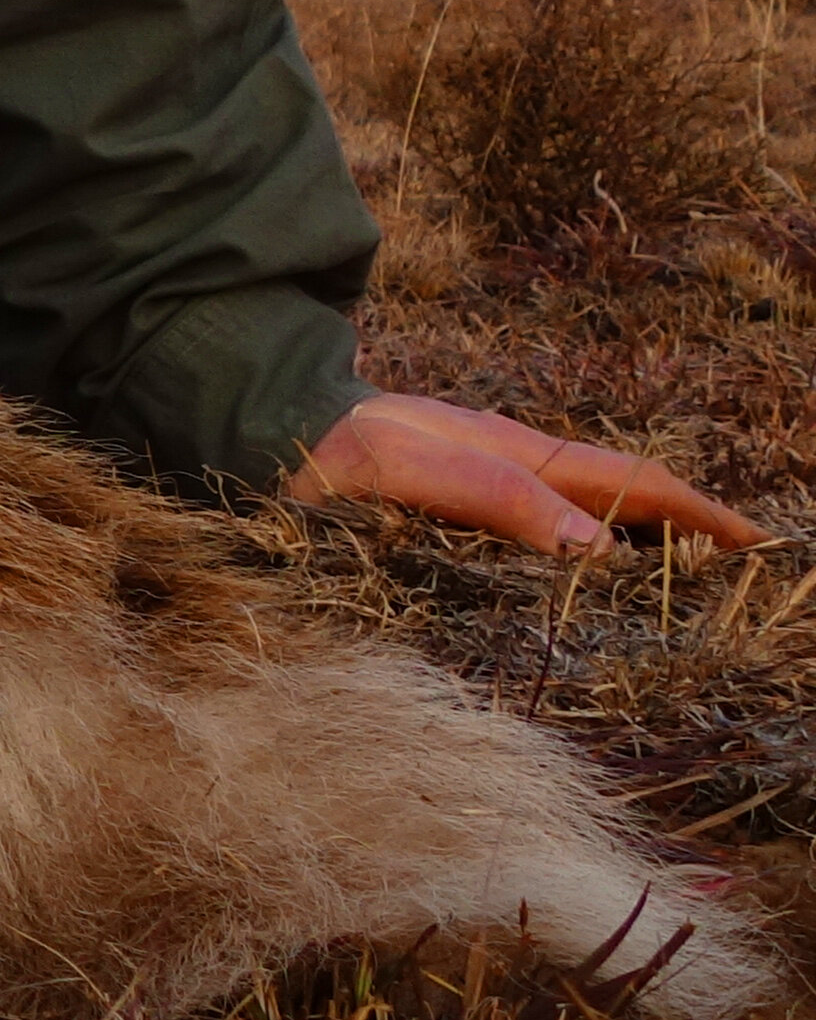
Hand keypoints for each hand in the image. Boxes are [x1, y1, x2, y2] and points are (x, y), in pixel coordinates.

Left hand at [285, 390, 765, 552]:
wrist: (260, 426)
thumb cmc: (331, 444)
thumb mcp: (411, 466)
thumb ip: (498, 498)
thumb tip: (595, 547)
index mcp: (516, 452)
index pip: (630, 485)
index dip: (698, 515)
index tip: (759, 546)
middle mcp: (508, 467)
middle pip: (619, 499)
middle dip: (687, 531)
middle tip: (744, 582)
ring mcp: (481, 488)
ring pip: (584, 517)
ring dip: (641, 548)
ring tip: (689, 593)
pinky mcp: (448, 511)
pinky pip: (538, 533)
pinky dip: (581, 558)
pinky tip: (585, 589)